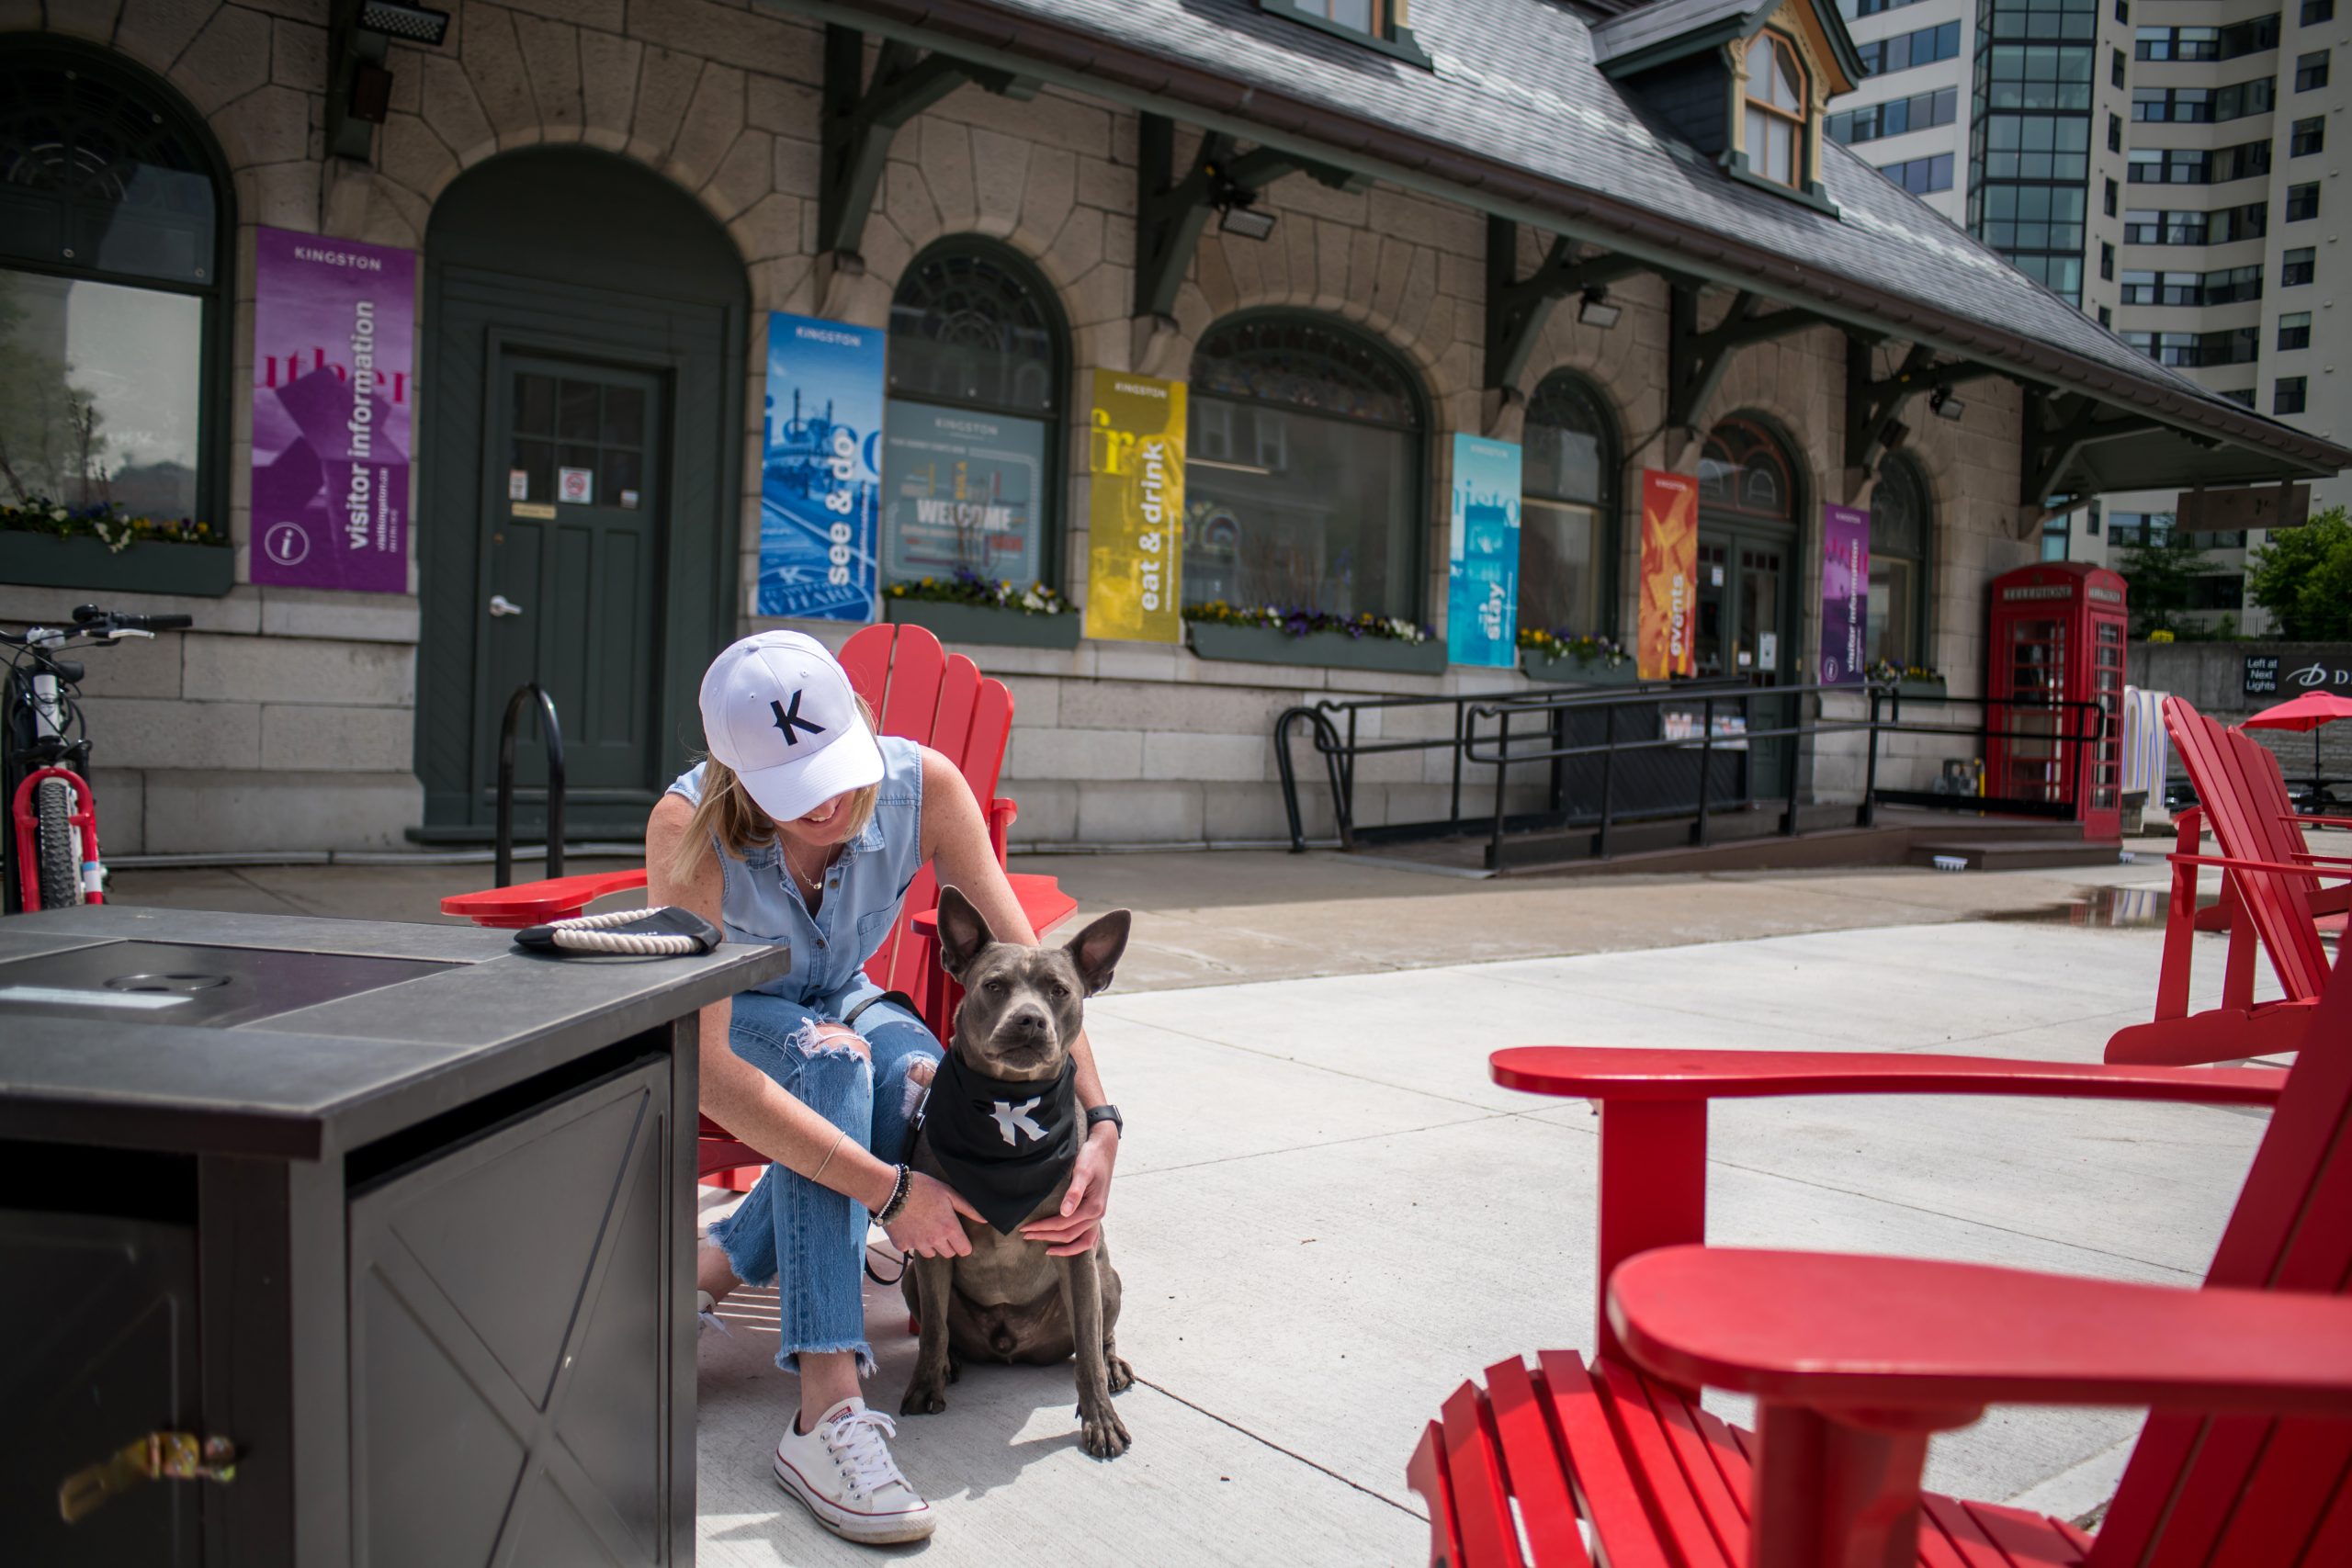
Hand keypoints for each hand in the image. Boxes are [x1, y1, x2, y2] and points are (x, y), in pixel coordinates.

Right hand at [886, 1170, 979, 1257]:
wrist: (890, 1189)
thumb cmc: (923, 1188)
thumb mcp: (949, 1193)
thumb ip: (969, 1209)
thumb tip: (986, 1220)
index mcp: (949, 1229)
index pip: (964, 1250)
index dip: (963, 1243)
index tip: (959, 1235)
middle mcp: (935, 1240)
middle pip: (948, 1254)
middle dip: (948, 1244)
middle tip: (940, 1226)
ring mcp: (917, 1244)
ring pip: (930, 1253)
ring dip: (930, 1244)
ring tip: (924, 1225)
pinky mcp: (901, 1245)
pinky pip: (911, 1248)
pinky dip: (911, 1240)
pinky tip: (909, 1225)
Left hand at [1022, 1122, 1115, 1256]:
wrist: (1104, 1148)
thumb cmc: (1091, 1157)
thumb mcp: (1082, 1171)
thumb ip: (1074, 1192)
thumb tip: (1065, 1213)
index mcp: (1093, 1208)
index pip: (1063, 1224)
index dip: (1043, 1228)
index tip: (1025, 1228)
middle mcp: (1097, 1216)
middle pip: (1069, 1235)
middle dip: (1046, 1236)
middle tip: (1025, 1235)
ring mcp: (1098, 1216)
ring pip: (1082, 1241)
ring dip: (1063, 1247)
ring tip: (1045, 1248)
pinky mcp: (1095, 1212)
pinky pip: (1088, 1237)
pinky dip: (1076, 1244)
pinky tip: (1064, 1245)